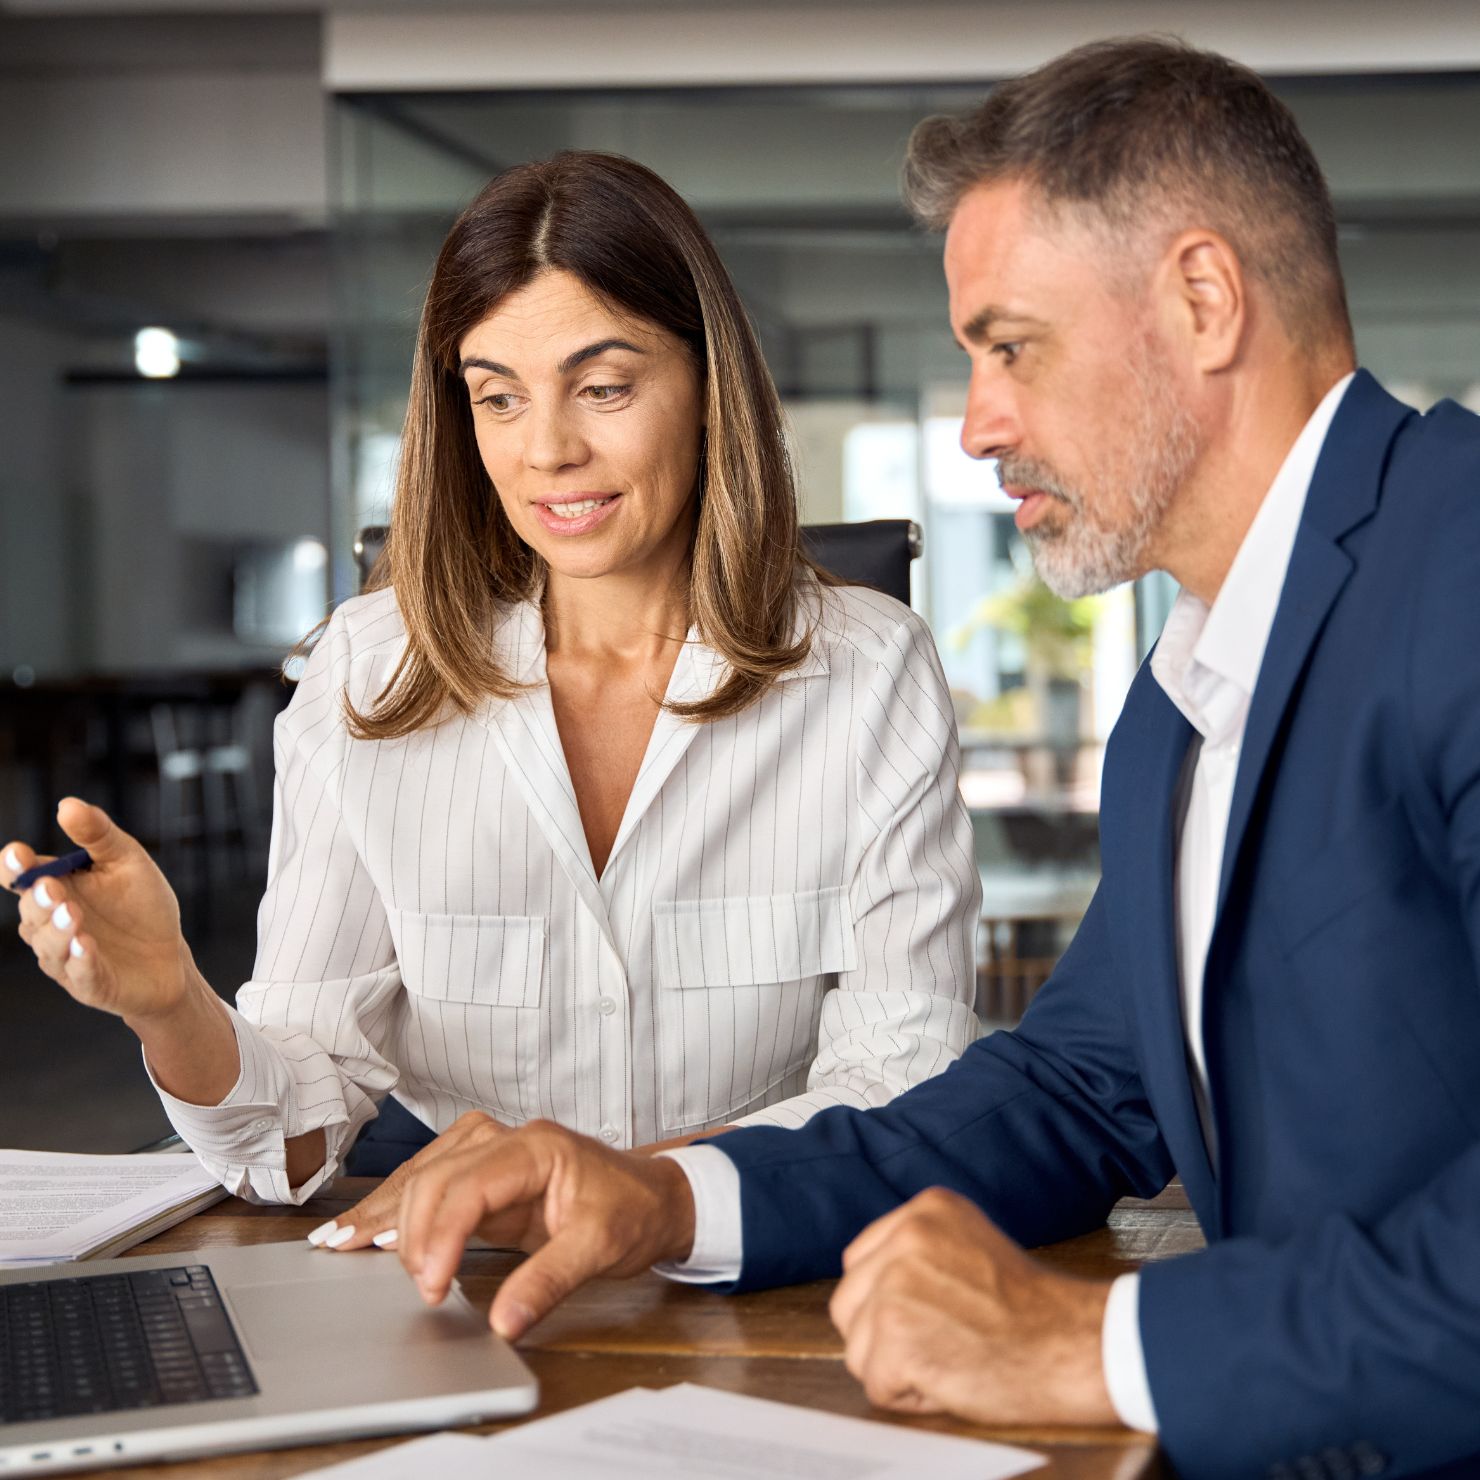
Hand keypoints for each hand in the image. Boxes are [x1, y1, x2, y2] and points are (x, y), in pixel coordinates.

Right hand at [4, 798, 194, 1025]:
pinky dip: (81, 960)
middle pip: (31, 910)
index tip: (19, 855)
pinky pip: (79, 973)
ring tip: (72, 914)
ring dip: (58, 929)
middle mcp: (50, 923)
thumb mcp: (127, 862)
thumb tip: (67, 804)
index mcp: (55, 888)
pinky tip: (86, 945)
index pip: (19, 876)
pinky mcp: (89, 983)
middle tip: (52, 887)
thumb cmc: (142, 905)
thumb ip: (98, 835)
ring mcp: (65, 956)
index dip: (13, 866)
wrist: (170, 956)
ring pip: (49, 944)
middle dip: (39, 899)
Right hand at [394, 1119, 696, 1340]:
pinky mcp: (486, 1174)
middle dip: (410, 1230)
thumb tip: (503, 1320)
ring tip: (340, 1244)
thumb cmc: (635, 1210)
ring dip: (387, 1211)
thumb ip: (550, 1281)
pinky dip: (397, 1206)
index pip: (469, 1184)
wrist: (657, 1197)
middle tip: (410, 1285)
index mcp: (536, 1148)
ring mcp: (494, 1153)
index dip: (441, 1235)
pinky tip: (368, 1227)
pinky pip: (431, 1183)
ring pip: (425, 1173)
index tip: (431, 1285)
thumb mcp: (601, 1248)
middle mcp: (508, 1141)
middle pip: (437, 1175)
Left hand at [829, 1187, 1117, 1426]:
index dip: (889, 1301)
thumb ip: (920, 1252)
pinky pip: (875, 1384)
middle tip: (942, 1342)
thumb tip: (870, 1280)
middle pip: (849, 1302)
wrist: (1076, 1345)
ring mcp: (895, 1285)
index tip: (932, 1315)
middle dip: (883, 1334)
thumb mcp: (972, 1246)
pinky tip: (952, 1378)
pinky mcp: (895, 1337)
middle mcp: (904, 1238)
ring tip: (951, 1357)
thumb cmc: (1034, 1311)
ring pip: (856, 1346)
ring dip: (896, 1366)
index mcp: (923, 1210)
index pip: (861, 1261)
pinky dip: (909, 1397)